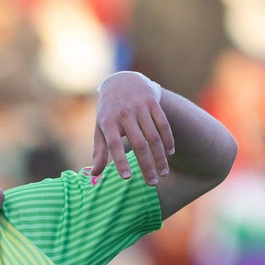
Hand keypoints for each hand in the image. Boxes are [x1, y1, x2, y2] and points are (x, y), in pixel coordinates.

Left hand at [91, 71, 174, 186]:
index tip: (127, 178)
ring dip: (160, 157)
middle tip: (152, 183)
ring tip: (163, 173)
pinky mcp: (153, 102)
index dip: (120, 161)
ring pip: (154, 136)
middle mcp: (125, 114)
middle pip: (139, 144)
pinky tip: (170, 153)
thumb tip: (94, 174)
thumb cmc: (109, 112)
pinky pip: (163, 124)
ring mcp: (140, 107)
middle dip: (146, 165)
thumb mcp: (100, 128)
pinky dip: (168, 139)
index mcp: (109, 122)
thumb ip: (99, 151)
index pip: (114, 145)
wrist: (122, 81)